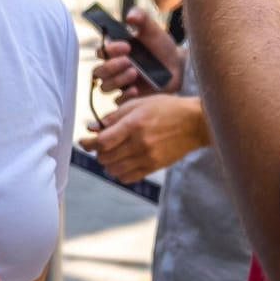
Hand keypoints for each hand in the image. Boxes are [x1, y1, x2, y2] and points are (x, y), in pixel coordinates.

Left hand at [79, 93, 208, 183]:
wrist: (195, 123)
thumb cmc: (167, 109)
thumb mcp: (140, 104)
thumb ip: (115, 116)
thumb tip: (94, 127)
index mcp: (134, 124)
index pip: (102, 141)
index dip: (88, 142)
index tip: (84, 140)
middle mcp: (139, 143)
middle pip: (105, 157)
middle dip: (97, 151)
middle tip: (100, 145)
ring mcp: (147, 157)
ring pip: (114, 169)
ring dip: (107, 163)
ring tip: (111, 154)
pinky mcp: (154, 166)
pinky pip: (128, 177)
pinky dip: (120, 172)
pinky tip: (122, 163)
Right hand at [90, 8, 183, 99]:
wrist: (177, 65)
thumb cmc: (161, 46)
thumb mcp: (152, 29)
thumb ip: (141, 18)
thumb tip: (129, 17)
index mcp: (115, 52)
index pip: (101, 52)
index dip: (110, 49)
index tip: (126, 45)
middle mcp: (114, 69)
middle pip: (99, 72)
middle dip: (111, 66)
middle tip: (128, 60)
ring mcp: (120, 84)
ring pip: (105, 86)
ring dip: (117, 79)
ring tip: (134, 72)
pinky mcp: (129, 98)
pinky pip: (117, 101)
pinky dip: (125, 96)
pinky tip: (136, 89)